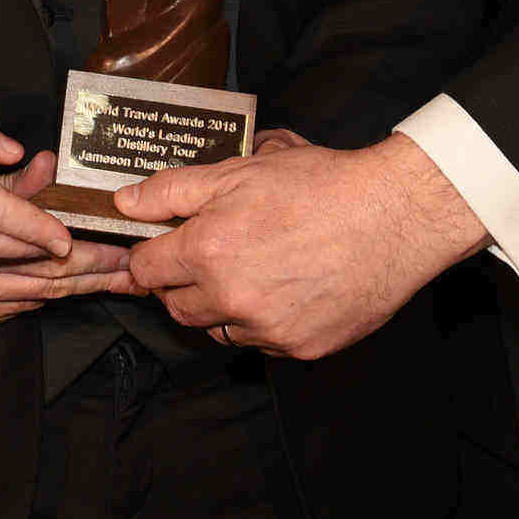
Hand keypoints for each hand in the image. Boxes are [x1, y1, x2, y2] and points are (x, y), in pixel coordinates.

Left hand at [119, 135, 483, 359]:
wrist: (393, 217)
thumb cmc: (320, 186)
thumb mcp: (238, 171)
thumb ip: (172, 190)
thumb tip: (125, 202)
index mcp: (207, 252)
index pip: (147, 270)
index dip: (149, 256)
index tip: (161, 248)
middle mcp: (231, 298)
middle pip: (177, 307)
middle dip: (181, 283)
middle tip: (206, 255)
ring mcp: (267, 329)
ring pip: (218, 330)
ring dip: (220, 307)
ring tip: (248, 270)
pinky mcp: (300, 347)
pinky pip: (261, 343)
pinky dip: (262, 322)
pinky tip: (283, 289)